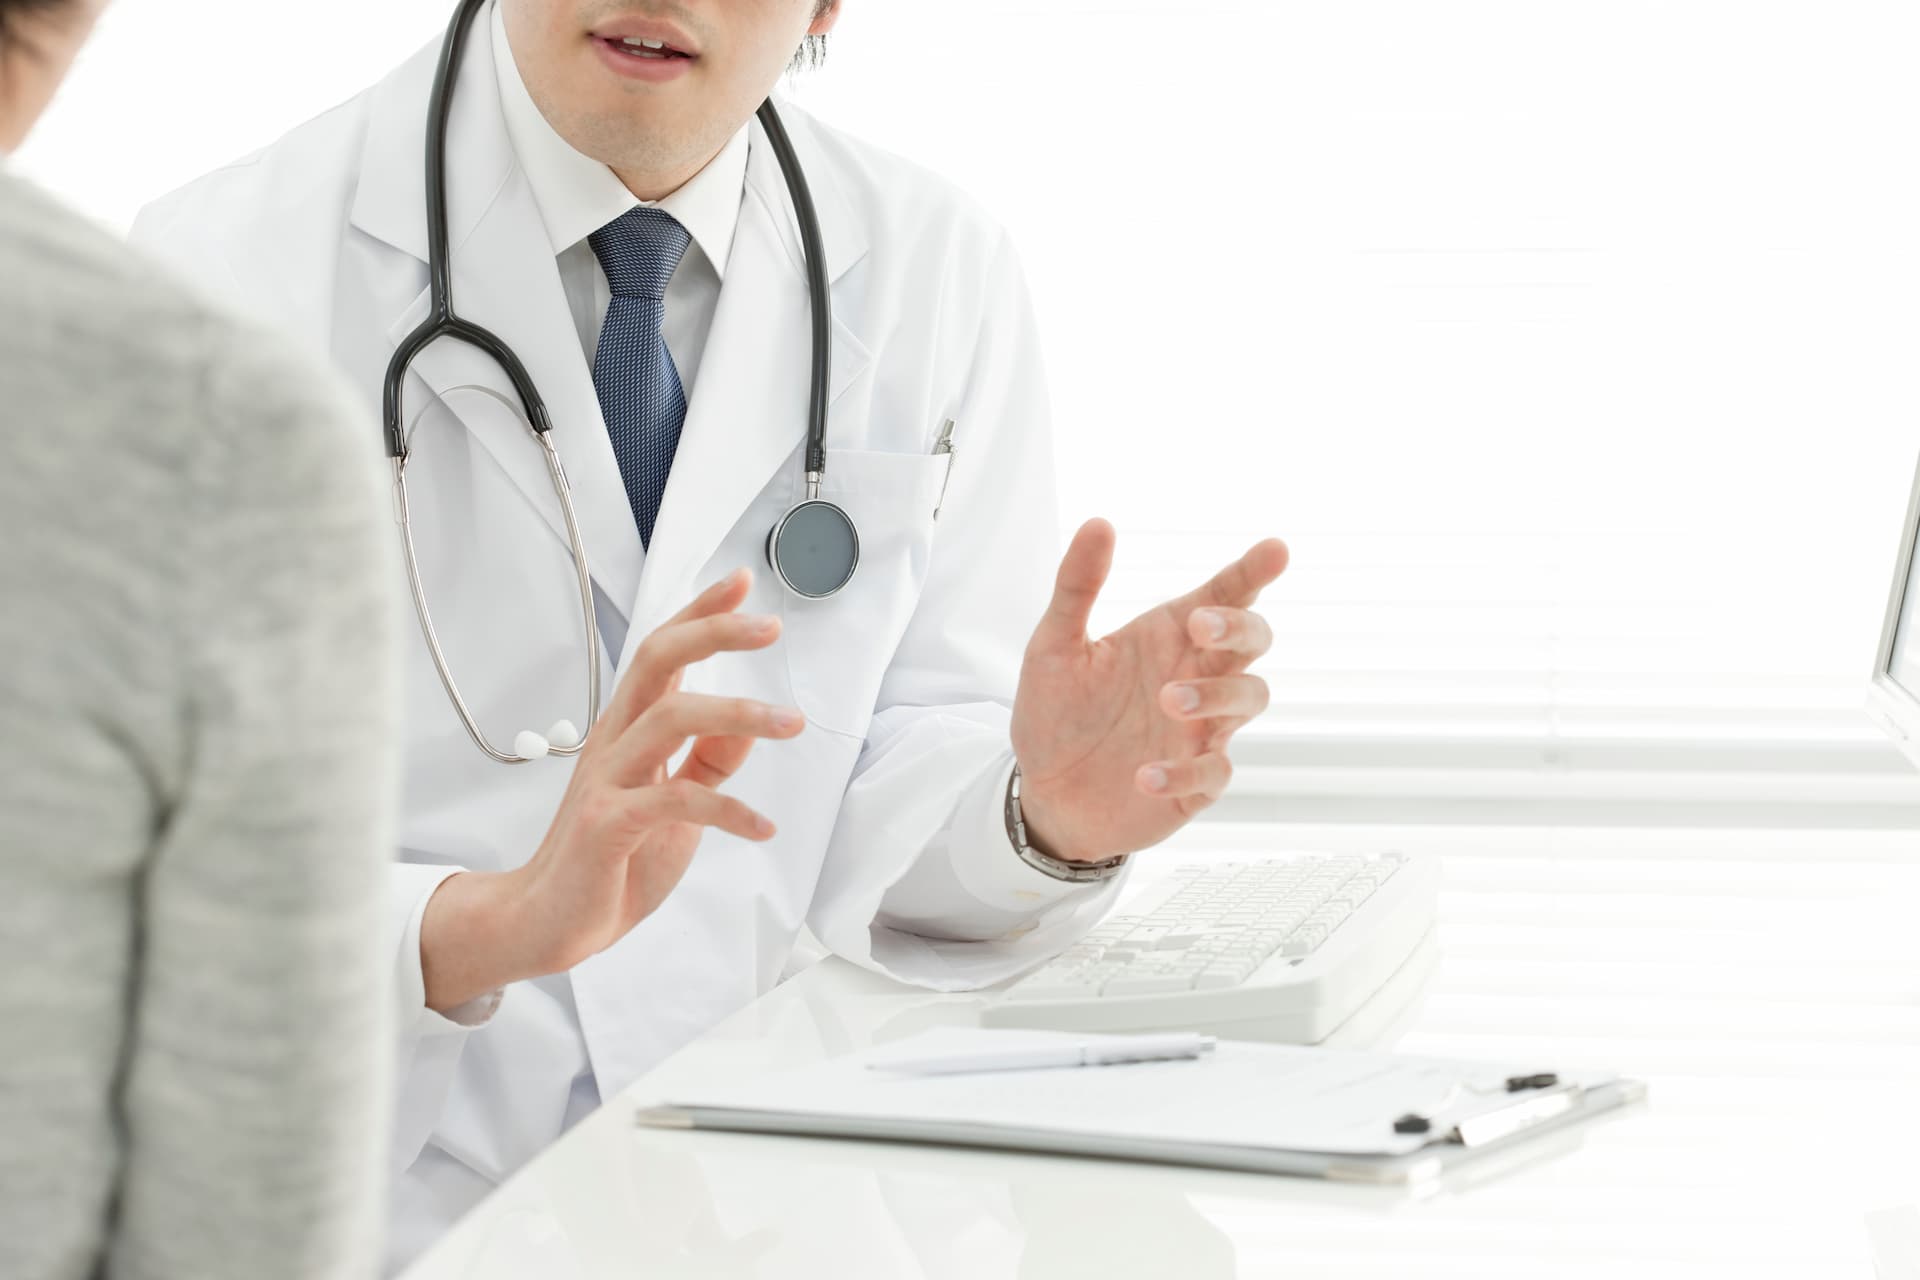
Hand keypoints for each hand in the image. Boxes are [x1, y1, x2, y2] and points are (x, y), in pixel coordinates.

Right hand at [419, 568, 804, 1011]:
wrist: (549, 921)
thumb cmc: (610, 858)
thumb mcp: (675, 802)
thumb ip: (709, 761)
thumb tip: (750, 726)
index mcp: (628, 729)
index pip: (662, 652)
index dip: (700, 613)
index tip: (741, 582)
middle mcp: (614, 742)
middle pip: (657, 661)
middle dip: (713, 633)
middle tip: (769, 626)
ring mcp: (607, 781)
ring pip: (670, 718)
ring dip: (738, 714)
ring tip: (791, 723)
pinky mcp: (608, 826)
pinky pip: (674, 800)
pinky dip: (728, 811)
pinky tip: (762, 827)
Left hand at [1010, 520, 1287, 861]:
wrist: (1044, 795)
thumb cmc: (1055, 715)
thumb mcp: (1053, 647)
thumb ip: (1077, 587)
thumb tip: (1099, 523)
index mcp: (1168, 637)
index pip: (1223, 594)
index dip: (1252, 571)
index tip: (1276, 550)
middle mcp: (1195, 676)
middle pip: (1254, 640)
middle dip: (1238, 628)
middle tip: (1200, 628)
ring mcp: (1201, 730)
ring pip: (1250, 698)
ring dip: (1217, 696)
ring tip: (1167, 701)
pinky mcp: (1195, 782)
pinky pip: (1215, 772)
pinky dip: (1185, 772)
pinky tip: (1143, 775)